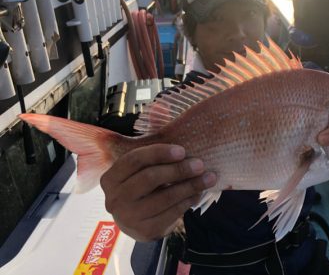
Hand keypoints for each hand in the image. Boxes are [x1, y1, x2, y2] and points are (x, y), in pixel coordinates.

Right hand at [100, 144, 216, 240]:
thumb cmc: (142, 185)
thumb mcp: (142, 163)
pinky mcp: (145, 231)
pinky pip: (172, 213)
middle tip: (200, 164)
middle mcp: (114, 199)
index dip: (159, 153)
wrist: (138, 221)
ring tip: (208, 178)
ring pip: (164, 197)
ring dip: (190, 186)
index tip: (182, 150)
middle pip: (150, 178)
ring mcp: (128, 218)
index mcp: (110, 177)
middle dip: (178, 170)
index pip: (134, 159)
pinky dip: (188, 201)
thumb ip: (151, 135)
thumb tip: (161, 106)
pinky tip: (198, 192)